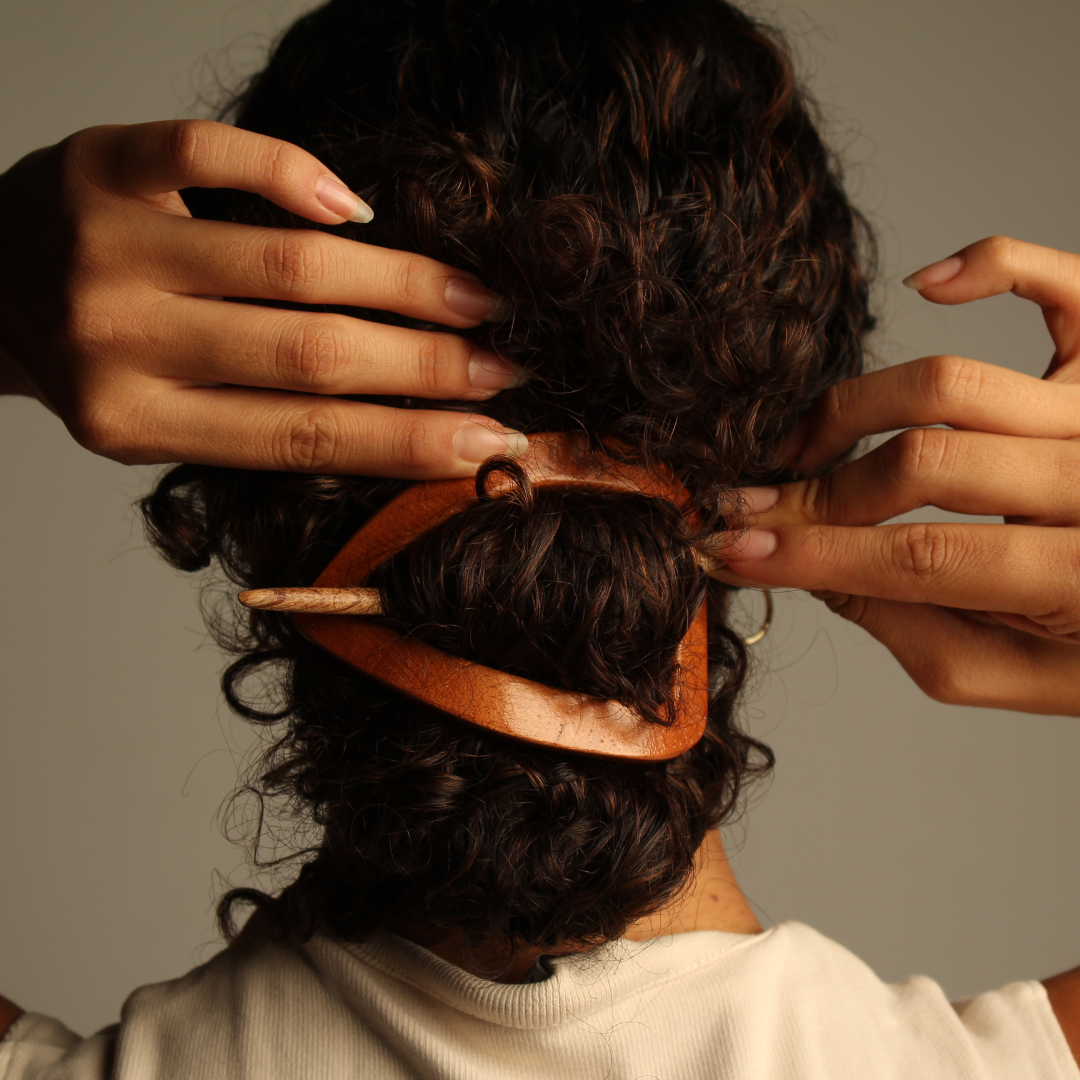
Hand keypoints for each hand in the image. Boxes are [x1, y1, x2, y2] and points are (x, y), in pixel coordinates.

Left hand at [0, 120, 524, 477]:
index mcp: (135, 423)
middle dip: (428, 365)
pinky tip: (361, 210)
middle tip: (507, 367)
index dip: (408, 441)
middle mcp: (118, 338)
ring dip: (400, 282)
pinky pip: (217, 154)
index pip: (301, 437)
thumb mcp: (160, 420)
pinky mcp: (104, 163)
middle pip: (309, 354)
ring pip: (286, 263)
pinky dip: (300, 175)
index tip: (490, 439)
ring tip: (474, 298)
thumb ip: (258, 423)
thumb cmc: (95, 361)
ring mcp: (110, 243)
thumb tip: (408, 427)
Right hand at [711, 237, 1079, 715]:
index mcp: (1078, 577)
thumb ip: (907, 628)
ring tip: (807, 446)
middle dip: (819, 490)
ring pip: (950, 383)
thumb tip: (803, 568)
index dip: (809, 552)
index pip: (917, 558)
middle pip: (922, 461)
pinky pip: (1054, 282)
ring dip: (852, 410)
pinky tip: (925, 286)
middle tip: (759, 505)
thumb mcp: (1007, 673)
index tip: (728, 548)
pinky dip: (985, 266)